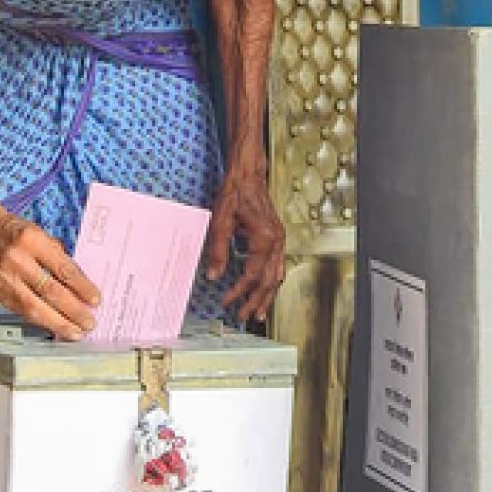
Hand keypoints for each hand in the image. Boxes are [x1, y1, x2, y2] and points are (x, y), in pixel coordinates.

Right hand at [0, 210, 99, 340]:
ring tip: (75, 332)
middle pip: (49, 291)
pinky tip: (55, 327)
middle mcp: (17, 260)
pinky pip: (22, 311)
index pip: (62, 269)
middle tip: (89, 323)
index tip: (96, 300)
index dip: (81, 287)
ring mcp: (5, 279)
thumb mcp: (43, 235)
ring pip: (34, 307)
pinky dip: (41, 321)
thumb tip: (81, 287)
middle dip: (72, 310)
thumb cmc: (18, 233)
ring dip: (57, 323)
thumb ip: (60, 259)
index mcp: (32, 241)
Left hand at [205, 165, 285, 323]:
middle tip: (244, 317)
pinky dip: (272, 281)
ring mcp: (279, 239)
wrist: (248, 174)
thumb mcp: (221, 222)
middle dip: (256, 301)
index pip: (252, 275)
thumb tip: (212, 276)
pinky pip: (278, 265)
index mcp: (264, 239)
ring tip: (259, 311)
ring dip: (268, 295)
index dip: (239, 292)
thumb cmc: (235, 193)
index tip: (226, 302)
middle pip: (269, 281)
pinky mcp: (277, 236)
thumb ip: (218, 251)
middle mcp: (276, 241)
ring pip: (277, 275)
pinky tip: (266, 288)